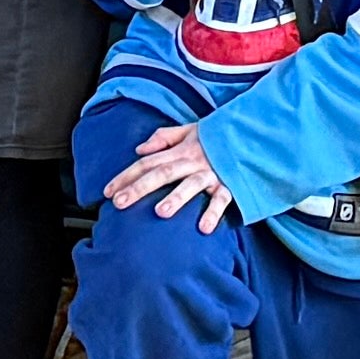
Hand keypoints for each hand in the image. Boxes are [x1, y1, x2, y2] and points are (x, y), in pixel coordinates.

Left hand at [110, 121, 234, 226]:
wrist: (251, 133)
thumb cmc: (216, 137)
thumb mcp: (189, 130)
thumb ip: (163, 138)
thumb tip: (139, 149)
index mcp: (180, 150)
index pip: (147, 163)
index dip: (126, 176)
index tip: (108, 192)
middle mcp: (192, 162)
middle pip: (161, 173)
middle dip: (139, 188)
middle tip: (119, 203)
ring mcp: (212, 173)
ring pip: (191, 185)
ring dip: (176, 198)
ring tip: (160, 212)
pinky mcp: (230, 184)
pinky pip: (222, 199)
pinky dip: (214, 212)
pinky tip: (203, 228)